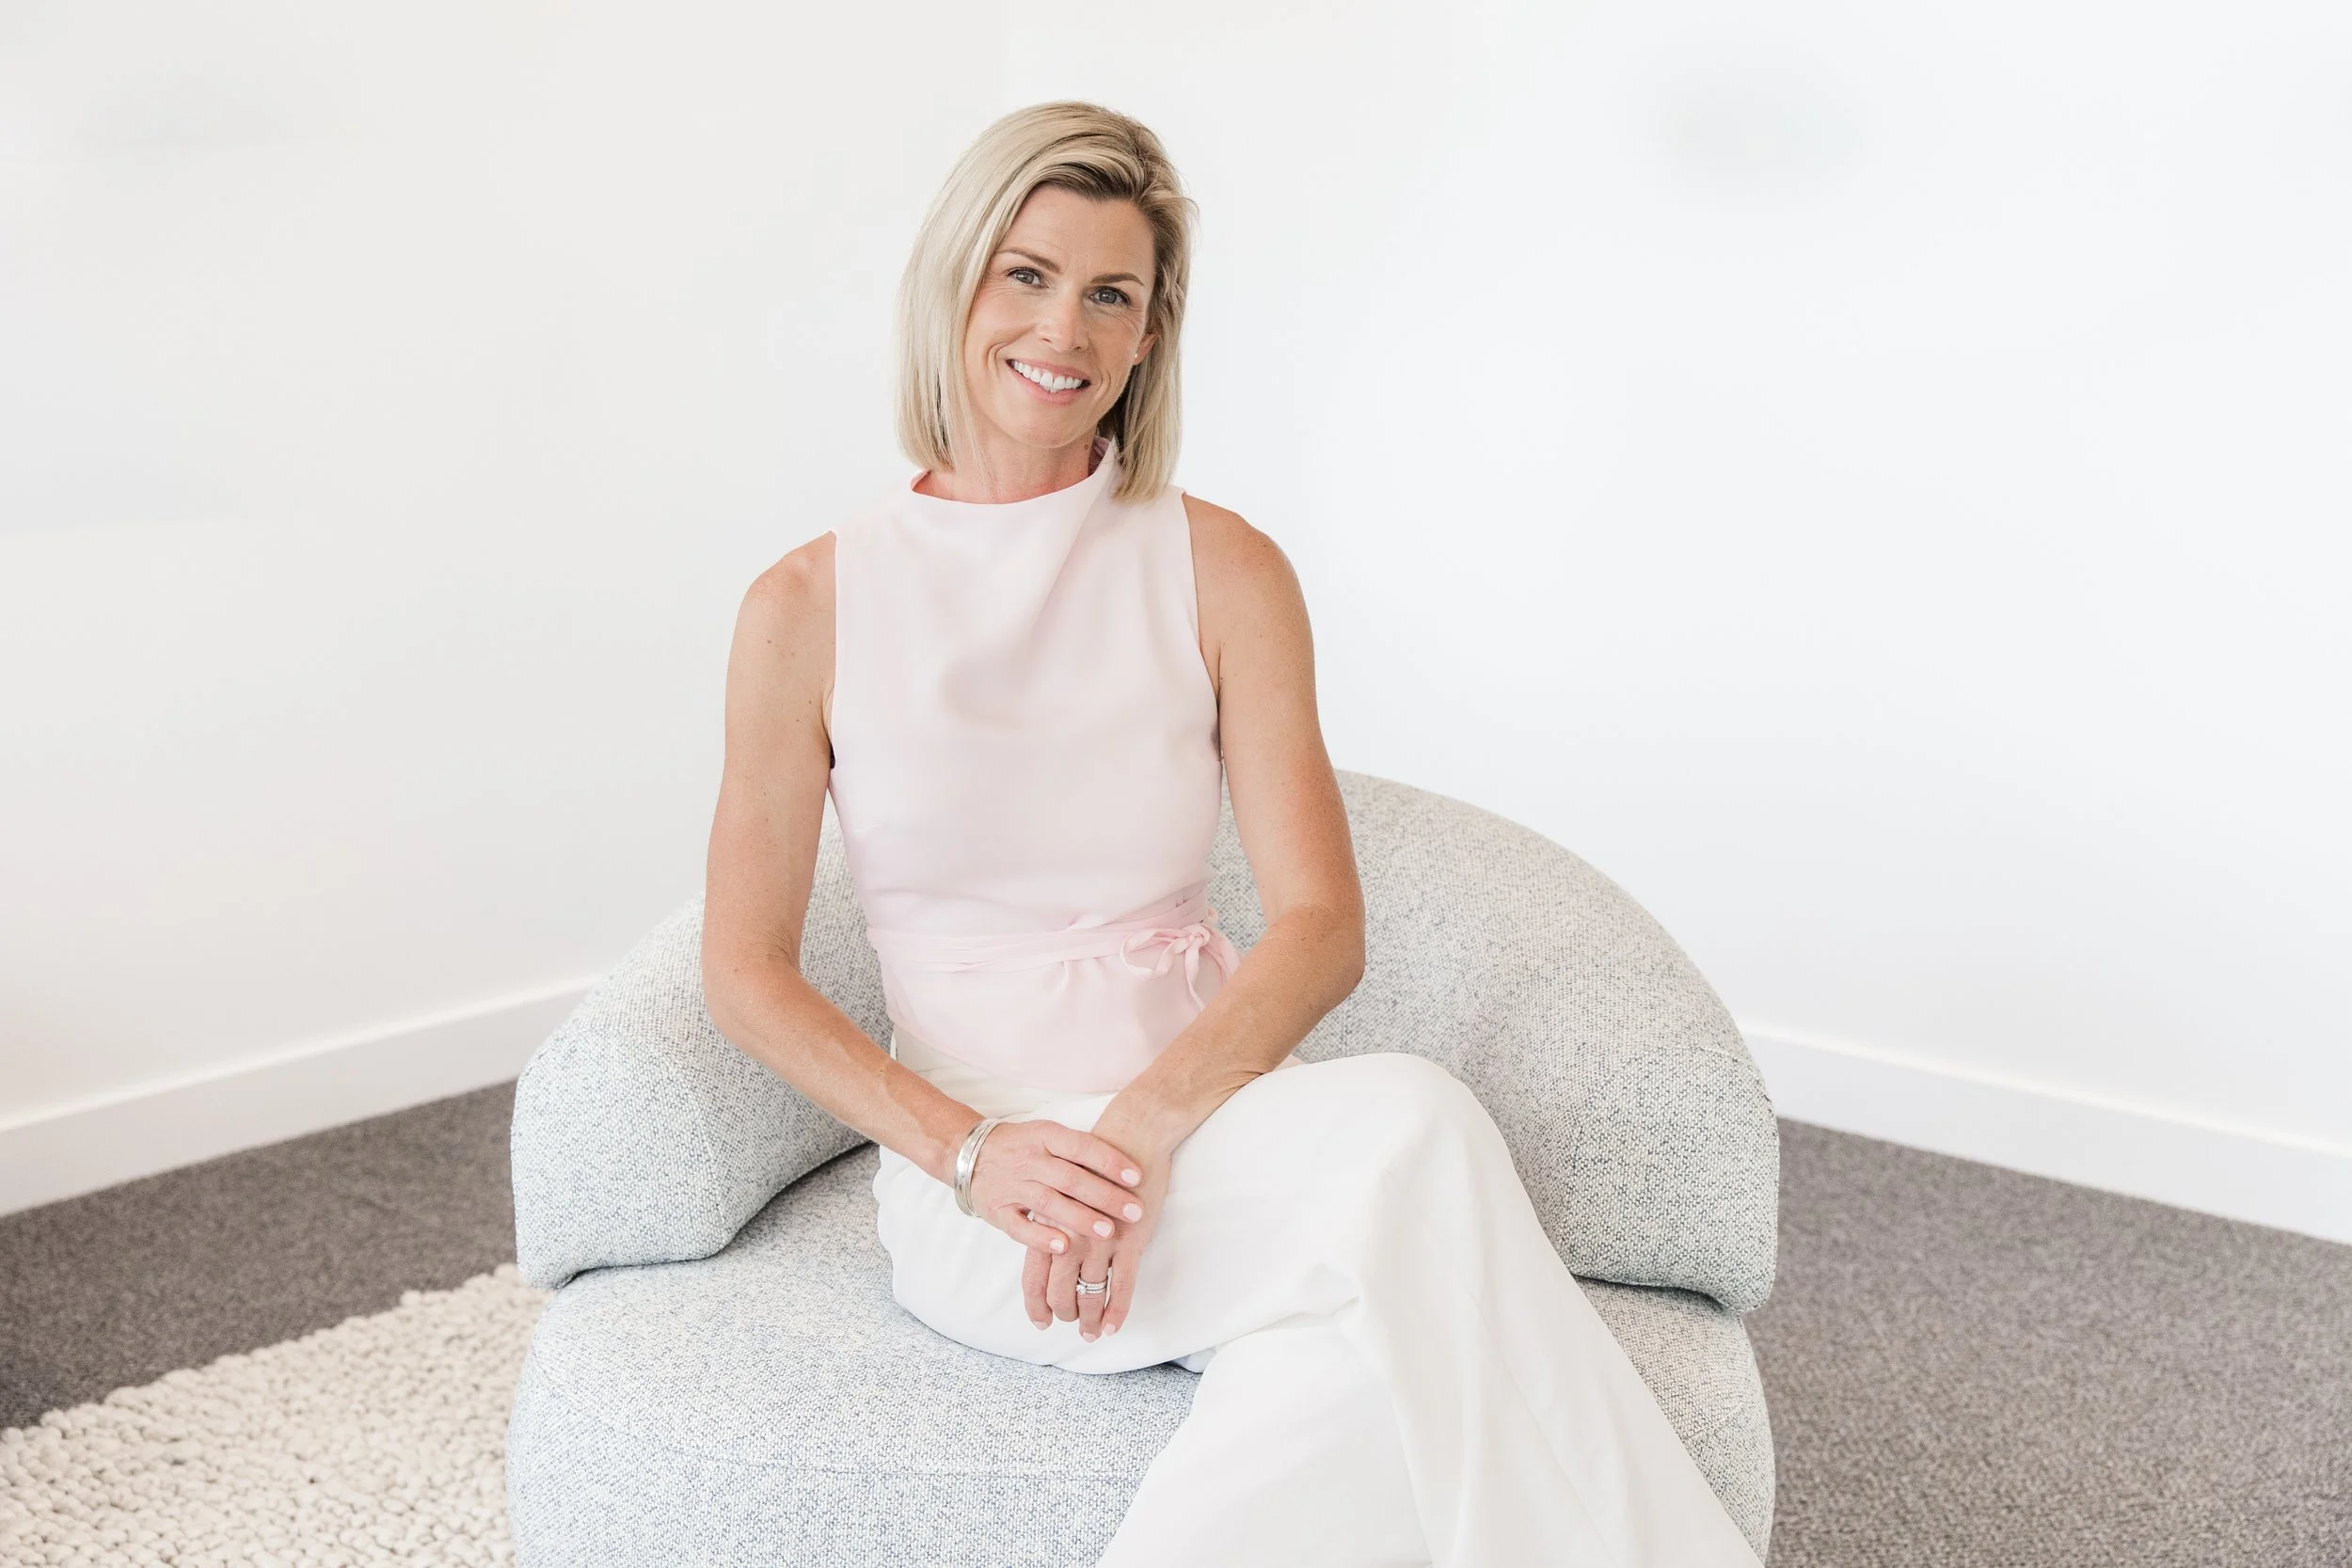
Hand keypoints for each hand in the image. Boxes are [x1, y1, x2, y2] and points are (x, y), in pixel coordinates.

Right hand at [963, 1117, 1145, 1261]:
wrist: (967, 1152)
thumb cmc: (1021, 1145)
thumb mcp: (1047, 1135)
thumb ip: (1078, 1150)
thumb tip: (1124, 1164)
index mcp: (1044, 1136)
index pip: (1081, 1147)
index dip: (1110, 1161)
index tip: (1137, 1176)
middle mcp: (1028, 1159)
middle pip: (1070, 1178)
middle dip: (1105, 1196)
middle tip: (1135, 1211)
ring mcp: (1010, 1186)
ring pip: (1049, 1203)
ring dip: (1080, 1218)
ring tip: (1108, 1232)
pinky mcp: (996, 1210)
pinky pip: (1019, 1227)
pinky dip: (1040, 1237)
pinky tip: (1063, 1247)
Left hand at [1025, 1150, 1166, 1339]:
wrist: (1131, 1136)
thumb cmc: (1097, 1161)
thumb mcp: (1063, 1190)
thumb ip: (1053, 1221)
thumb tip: (1050, 1251)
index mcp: (1049, 1224)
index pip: (1033, 1278)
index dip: (1036, 1305)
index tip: (1041, 1321)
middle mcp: (1069, 1238)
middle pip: (1059, 1292)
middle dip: (1065, 1313)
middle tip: (1071, 1324)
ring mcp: (1100, 1243)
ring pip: (1089, 1295)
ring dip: (1089, 1319)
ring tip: (1090, 1332)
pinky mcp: (1129, 1242)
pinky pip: (1121, 1288)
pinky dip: (1116, 1312)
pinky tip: (1110, 1327)